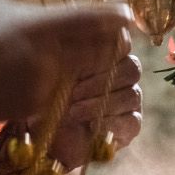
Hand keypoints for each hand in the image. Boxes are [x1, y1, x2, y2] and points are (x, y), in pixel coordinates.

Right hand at [0, 0, 134, 125]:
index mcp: (38, 25)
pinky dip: (61, 79)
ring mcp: (44, 85)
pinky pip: (63, 90)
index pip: (91, 19)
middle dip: (108, 39)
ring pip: (83, 70)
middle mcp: (46, 57)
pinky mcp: (38, 106)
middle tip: (103, 31)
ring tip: (67, 48)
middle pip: (98, 48)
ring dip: (85, 59)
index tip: (128, 13)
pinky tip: (40, 70)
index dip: (116, 16)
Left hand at [47, 46, 141, 168]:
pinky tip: (90, 125)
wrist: (42, 136)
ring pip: (132, 95)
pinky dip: (111, 122)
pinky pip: (132, 121)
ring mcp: (127, 101)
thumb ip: (74, 52)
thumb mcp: (51, 70)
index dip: (108, 52)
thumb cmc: (43, 97)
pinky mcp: (129, 127)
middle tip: (73, 92)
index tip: (81, 64)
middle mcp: (120, 76)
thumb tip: (97, 37)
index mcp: (105, 55)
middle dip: (100, 81)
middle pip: (132, 68)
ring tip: (73, 111)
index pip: (123, 44)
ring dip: (100, 103)